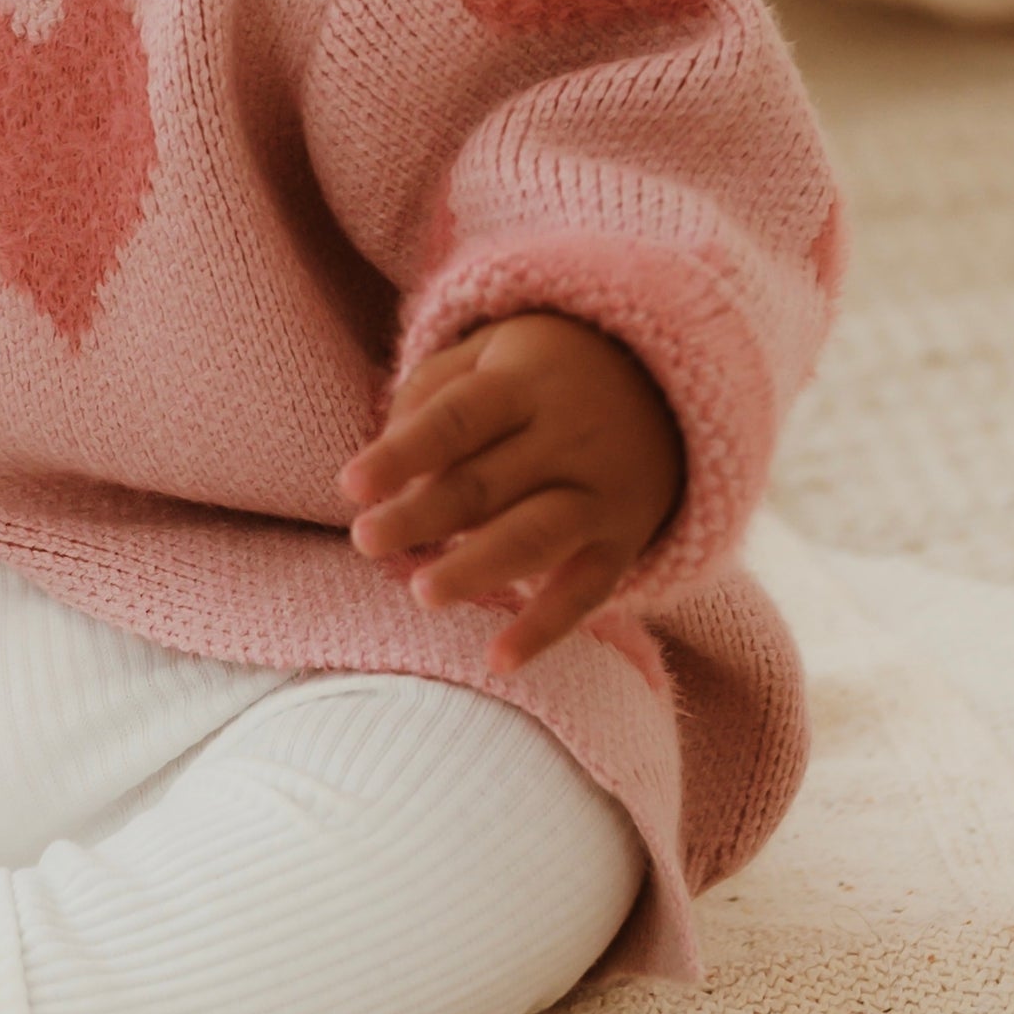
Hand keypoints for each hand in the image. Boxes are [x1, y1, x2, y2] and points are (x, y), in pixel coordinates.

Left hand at [338, 311, 681, 674]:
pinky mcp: (620, 542)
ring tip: (421, 592)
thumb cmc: (540, 375)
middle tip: (363, 540)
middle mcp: (566, 438)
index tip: (350, 484)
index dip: (403, 452)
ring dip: (478, 567)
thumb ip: (432, 392)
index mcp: (523, 384)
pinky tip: (496, 661)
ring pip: (535, 537)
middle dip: (423, 514)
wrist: (664, 388)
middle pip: (486, 482)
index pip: (456, 419)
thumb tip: (385, 458)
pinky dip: (545, 629)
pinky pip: (585, 592)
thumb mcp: (492, 351)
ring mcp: (597, 493)